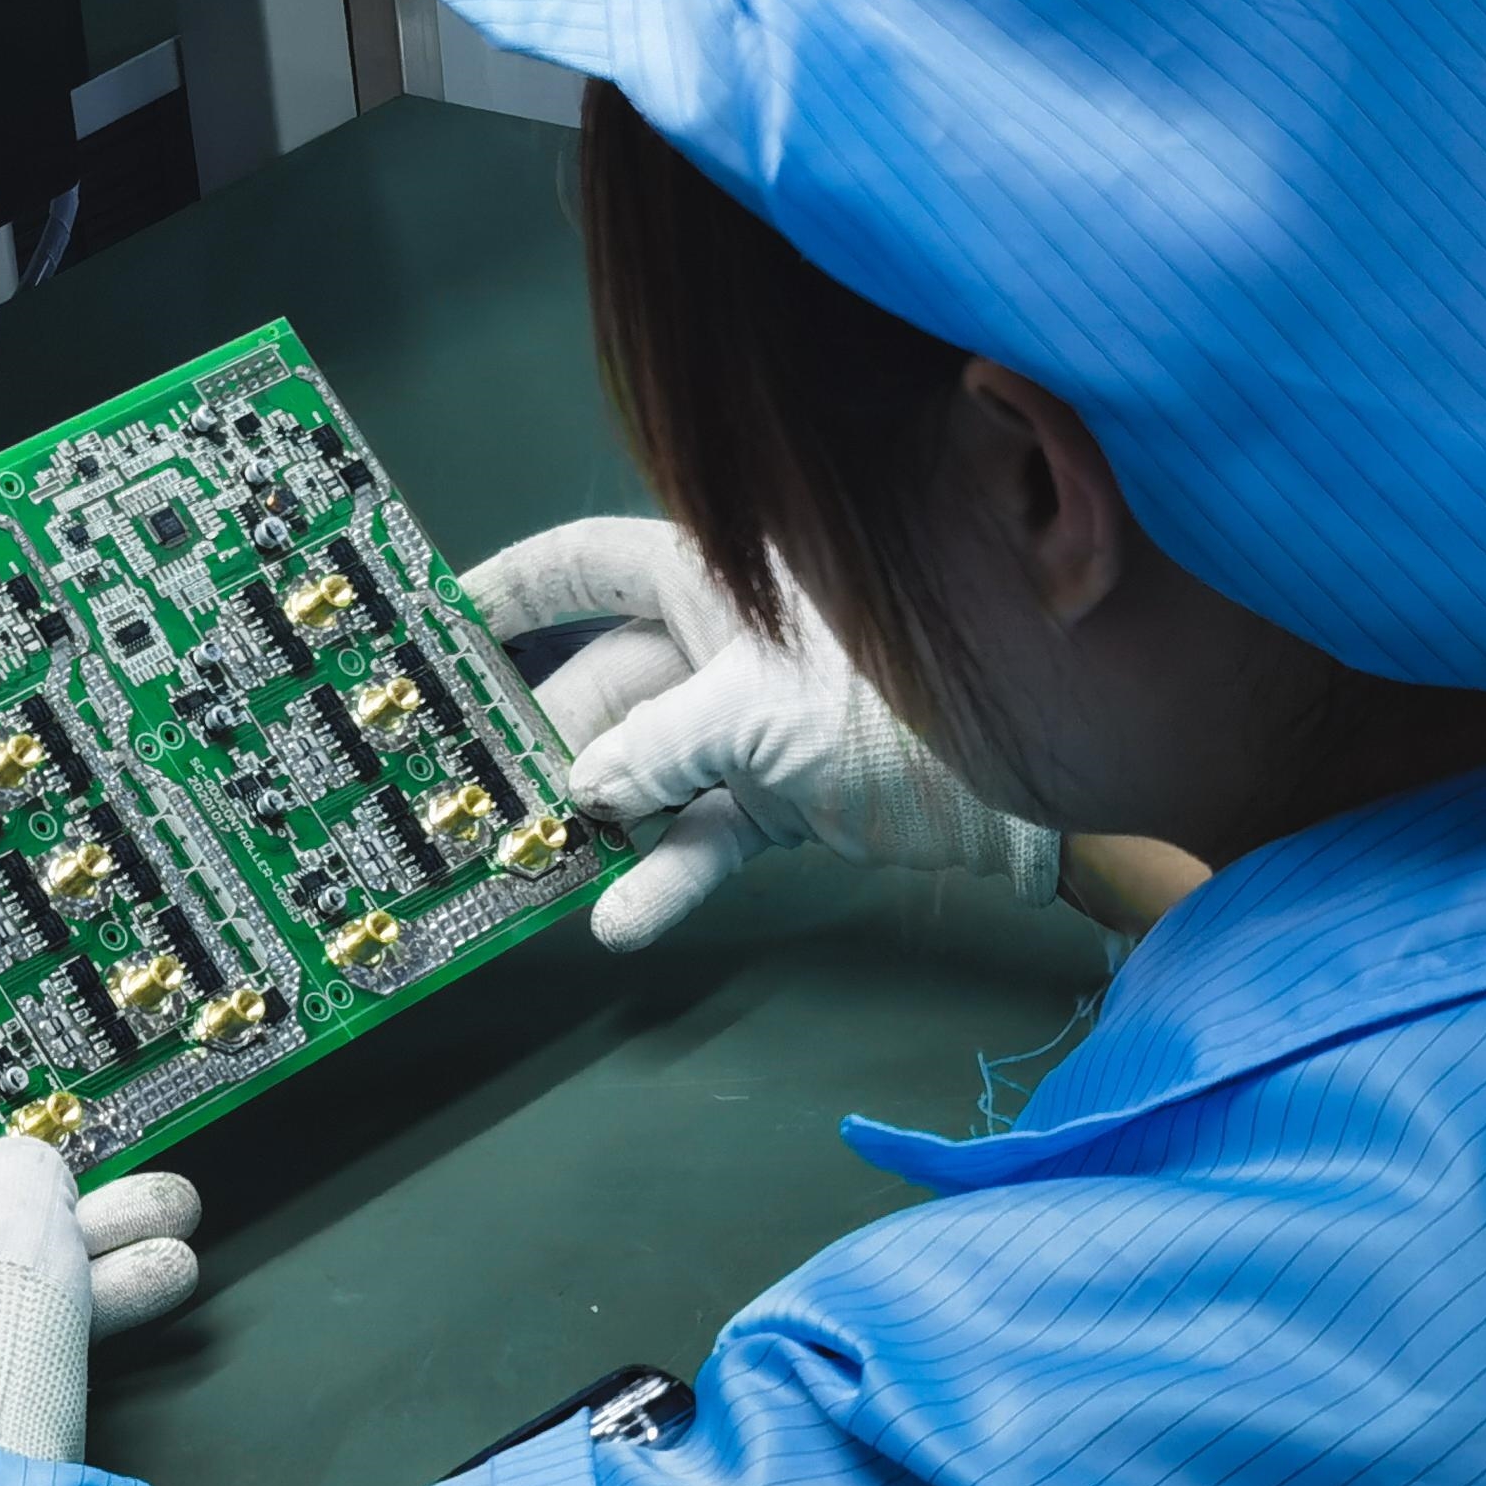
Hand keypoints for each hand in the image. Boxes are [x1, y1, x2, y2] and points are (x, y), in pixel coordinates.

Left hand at [0, 873, 200, 1461]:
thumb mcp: (20, 1186)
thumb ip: (30, 1157)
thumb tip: (31, 1185)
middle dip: (43, 1137)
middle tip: (102, 1107)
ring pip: (4, 1227)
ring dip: (94, 1213)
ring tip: (176, 1197)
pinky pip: (30, 1300)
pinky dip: (98, 1284)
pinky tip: (170, 1265)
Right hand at [459, 517, 1059, 948]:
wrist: (1047, 779)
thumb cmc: (908, 701)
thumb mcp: (756, 716)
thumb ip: (654, 750)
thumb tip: (586, 788)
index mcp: (713, 576)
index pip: (582, 566)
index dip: (509, 592)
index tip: (438, 624)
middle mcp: (721, 641)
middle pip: (598, 683)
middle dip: (537, 739)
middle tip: (470, 787)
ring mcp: (747, 721)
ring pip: (640, 767)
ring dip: (593, 821)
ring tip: (530, 864)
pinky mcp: (779, 792)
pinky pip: (700, 831)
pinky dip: (664, 874)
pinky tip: (621, 919)